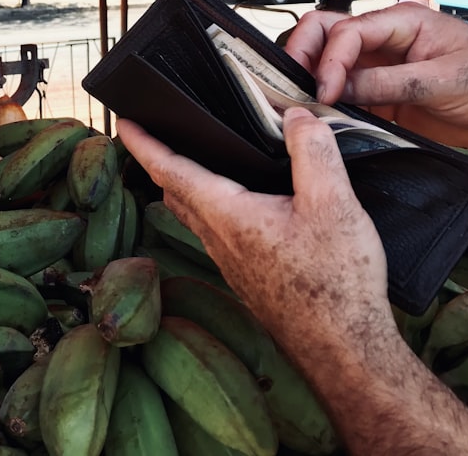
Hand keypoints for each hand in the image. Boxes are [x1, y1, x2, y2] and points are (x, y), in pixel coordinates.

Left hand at [117, 109, 391, 351]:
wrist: (344, 351)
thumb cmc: (336, 283)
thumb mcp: (333, 205)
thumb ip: (313, 153)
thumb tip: (295, 115)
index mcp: (226, 215)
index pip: (170, 169)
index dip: (144, 143)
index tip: (123, 121)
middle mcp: (217, 239)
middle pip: (175, 191)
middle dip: (159, 159)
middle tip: (153, 133)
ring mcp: (230, 261)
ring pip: (193, 214)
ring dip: (184, 184)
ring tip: (191, 158)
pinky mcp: (247, 276)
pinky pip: (216, 232)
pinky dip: (210, 206)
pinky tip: (236, 203)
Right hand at [285, 2, 467, 149]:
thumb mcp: (443, 81)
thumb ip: (388, 83)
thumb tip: (339, 89)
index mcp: (401, 22)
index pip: (346, 32)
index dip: (329, 61)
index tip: (325, 93)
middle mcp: (382, 40)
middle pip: (323, 32)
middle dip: (302, 54)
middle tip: (292, 86)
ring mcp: (377, 66)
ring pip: (325, 60)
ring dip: (308, 76)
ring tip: (301, 102)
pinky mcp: (377, 93)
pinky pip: (340, 92)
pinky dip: (324, 102)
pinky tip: (321, 118)